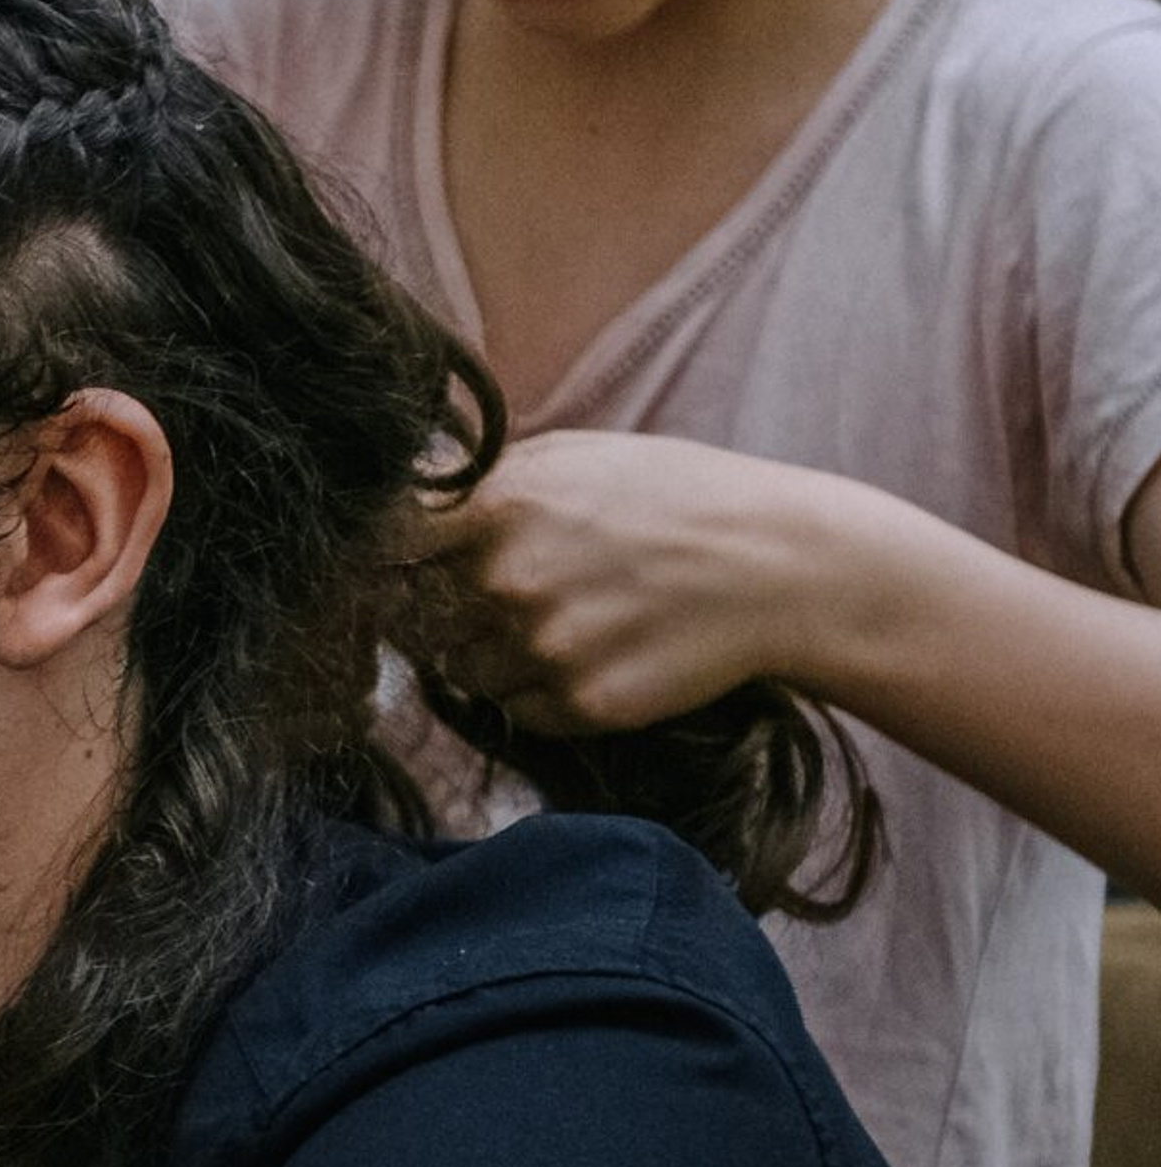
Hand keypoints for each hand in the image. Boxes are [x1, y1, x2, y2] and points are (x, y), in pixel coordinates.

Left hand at [410, 431, 822, 734]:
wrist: (779, 566)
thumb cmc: (671, 497)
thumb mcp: (571, 455)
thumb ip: (482, 481)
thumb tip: (407, 503)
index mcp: (498, 507)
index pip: (387, 548)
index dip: (391, 561)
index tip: (408, 564)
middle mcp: (509, 581)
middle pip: (418, 617)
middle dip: (445, 609)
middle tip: (503, 594)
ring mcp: (544, 648)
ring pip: (463, 669)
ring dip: (490, 654)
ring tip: (560, 620)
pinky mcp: (582, 704)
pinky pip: (515, 710)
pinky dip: (536, 692)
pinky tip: (590, 653)